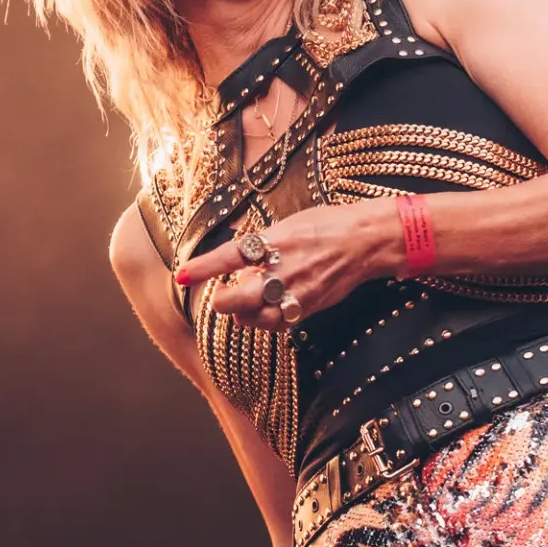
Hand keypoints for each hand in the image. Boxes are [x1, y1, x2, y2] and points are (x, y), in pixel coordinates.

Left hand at [174, 198, 400, 329]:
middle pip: (239, 298)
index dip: (203, 267)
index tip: (182, 275)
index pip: (229, 257)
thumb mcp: (289, 224)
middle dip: (223, 301)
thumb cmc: (327, 225)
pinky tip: (266, 310)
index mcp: (275, 241)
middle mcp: (283, 268)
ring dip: (244, 314)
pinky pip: (279, 322)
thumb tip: (239, 259)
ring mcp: (297, 291)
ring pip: (257, 318)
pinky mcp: (309, 307)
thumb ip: (262, 243)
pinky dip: (267, 319)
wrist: (365, 242)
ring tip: (243, 304)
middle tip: (220, 296)